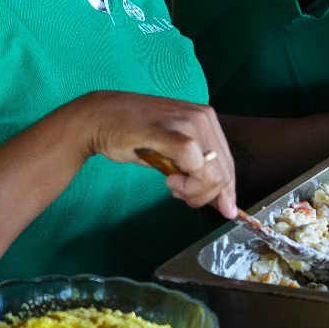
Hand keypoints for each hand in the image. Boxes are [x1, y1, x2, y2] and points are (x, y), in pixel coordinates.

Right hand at [79, 92, 237, 218]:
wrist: (100, 118)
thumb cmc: (134, 135)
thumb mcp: (172, 151)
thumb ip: (195, 168)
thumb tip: (219, 199)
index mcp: (207, 119)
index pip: (227, 162)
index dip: (227, 191)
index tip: (225, 210)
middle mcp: (203, 117)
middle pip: (223, 170)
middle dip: (206, 195)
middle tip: (181, 195)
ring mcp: (188, 122)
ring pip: (212, 171)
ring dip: (194, 191)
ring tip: (172, 185)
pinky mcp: (170, 131)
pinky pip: (194, 163)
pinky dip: (187, 182)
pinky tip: (169, 180)